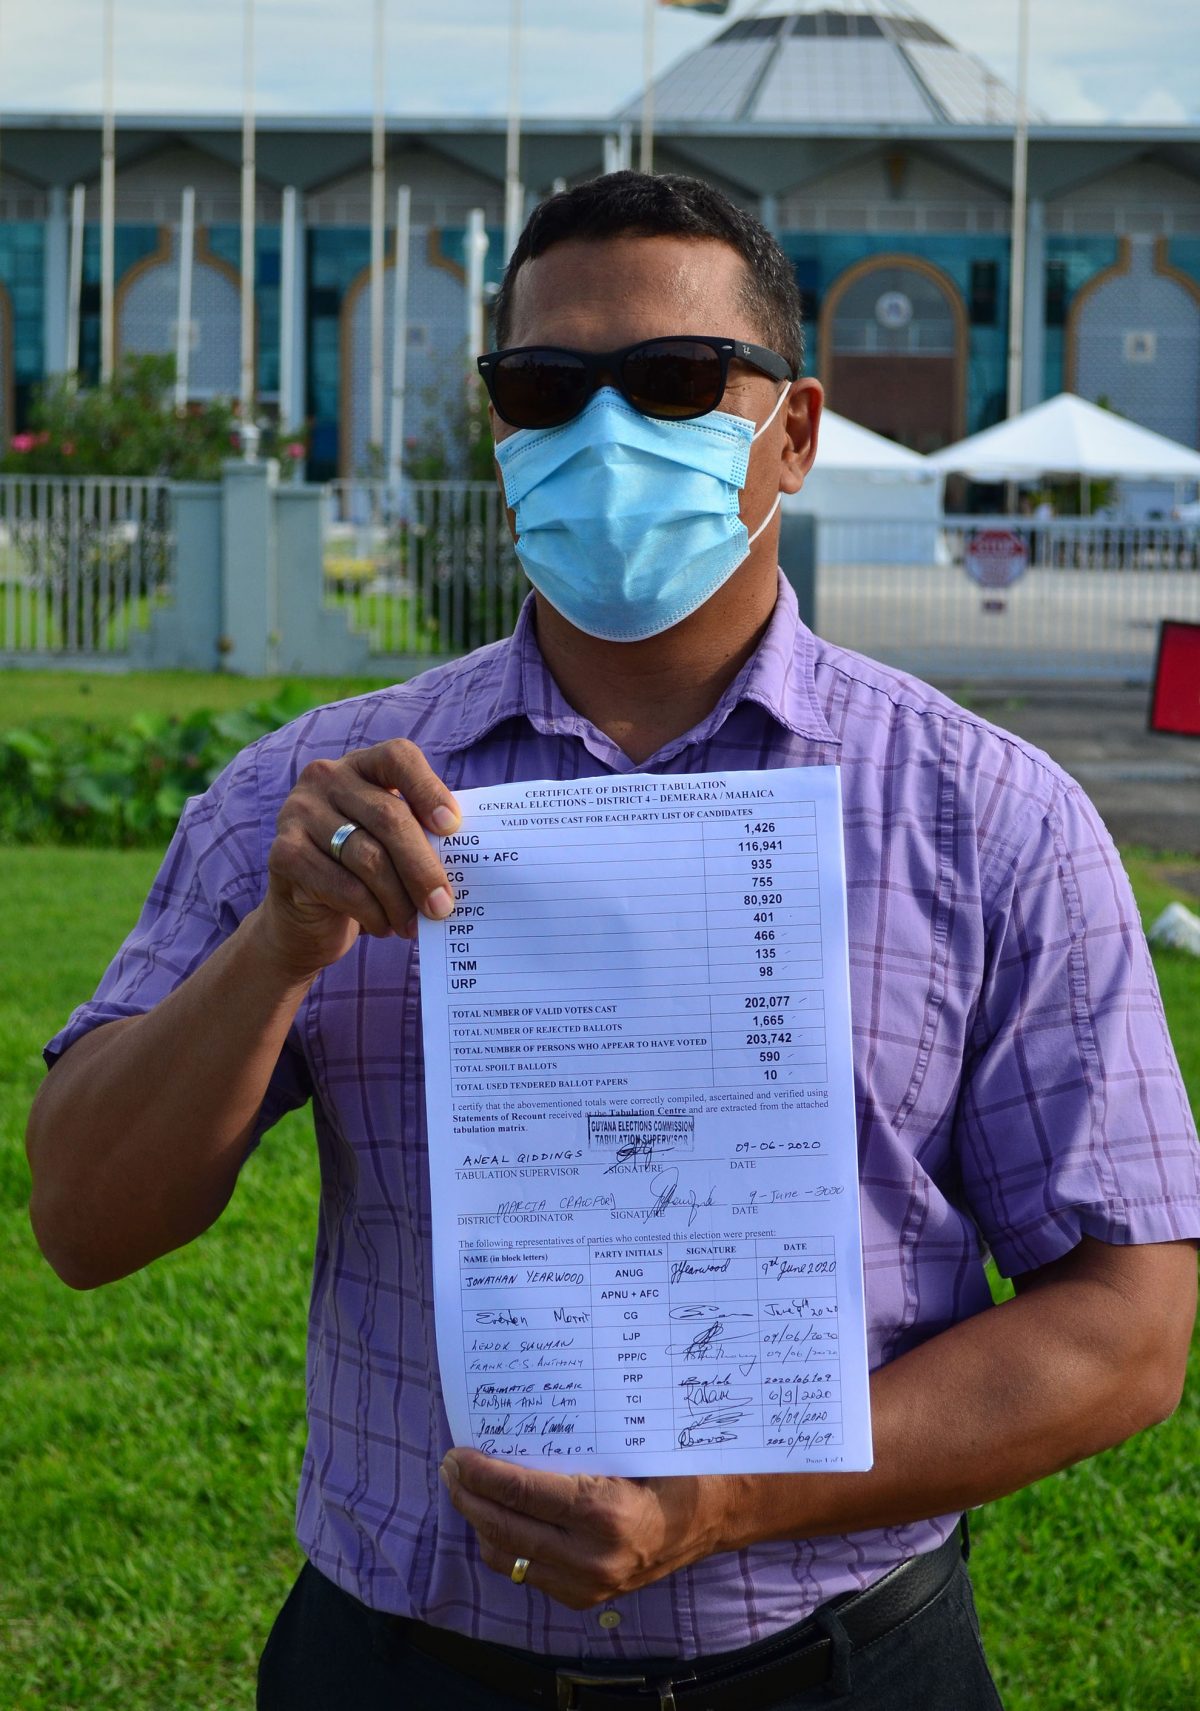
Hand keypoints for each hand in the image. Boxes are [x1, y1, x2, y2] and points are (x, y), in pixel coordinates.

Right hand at [260, 739, 460, 978]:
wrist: (303, 918)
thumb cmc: (363, 875)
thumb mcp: (391, 846)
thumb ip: (419, 835)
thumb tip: (465, 854)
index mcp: (360, 765)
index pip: (398, 757)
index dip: (428, 789)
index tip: (453, 827)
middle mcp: (325, 778)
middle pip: (389, 817)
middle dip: (423, 867)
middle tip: (443, 906)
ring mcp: (298, 812)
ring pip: (368, 858)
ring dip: (400, 900)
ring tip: (414, 925)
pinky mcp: (284, 853)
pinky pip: (344, 886)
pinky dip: (373, 913)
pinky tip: (384, 927)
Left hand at [440, 1449, 733, 1609]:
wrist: (717, 1514)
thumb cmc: (676, 1465)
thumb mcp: (631, 1442)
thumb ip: (577, 1441)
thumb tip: (516, 1418)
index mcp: (604, 1513)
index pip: (519, 1493)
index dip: (480, 1472)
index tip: (458, 1452)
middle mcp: (592, 1558)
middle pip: (502, 1528)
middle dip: (467, 1496)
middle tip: (450, 1466)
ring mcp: (588, 1585)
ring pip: (506, 1557)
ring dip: (479, 1522)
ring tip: (468, 1488)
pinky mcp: (585, 1597)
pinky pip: (526, 1572)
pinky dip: (504, 1543)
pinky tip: (501, 1515)